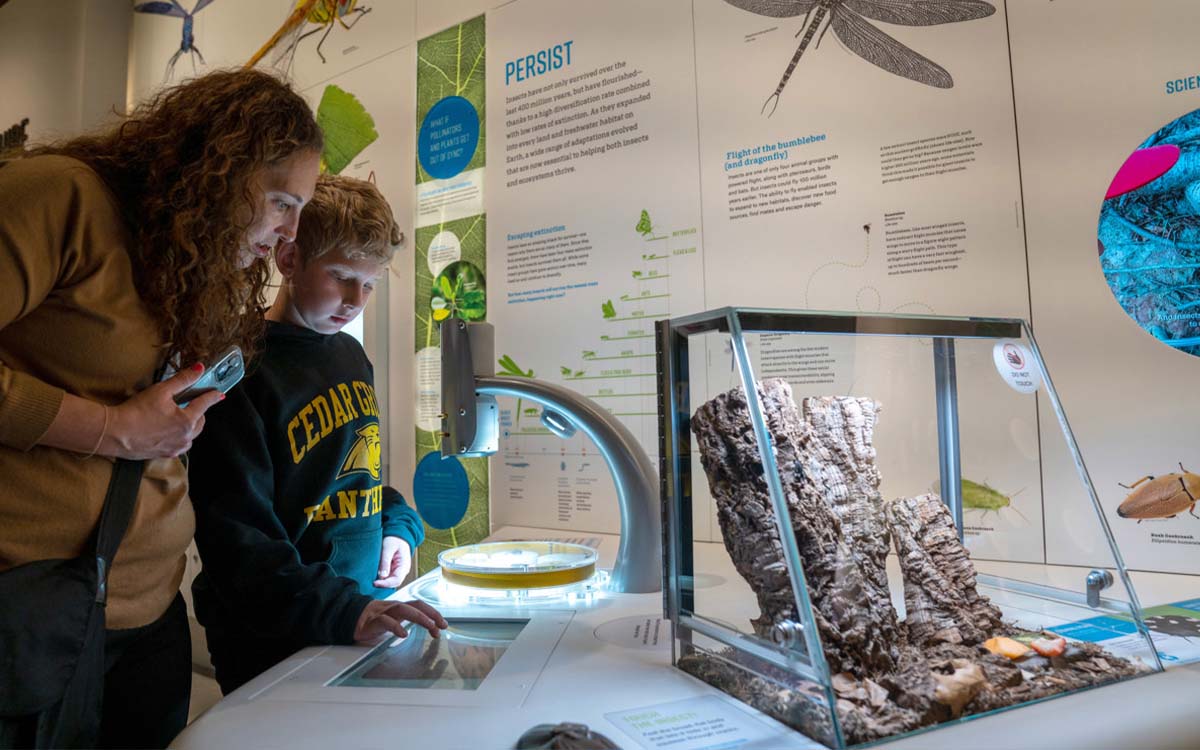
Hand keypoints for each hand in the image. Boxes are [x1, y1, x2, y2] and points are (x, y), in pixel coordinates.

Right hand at [105, 363, 224, 458]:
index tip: (218, 394)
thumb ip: (183, 380)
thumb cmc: (136, 411)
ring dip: (190, 426)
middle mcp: (185, 437)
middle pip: (200, 422)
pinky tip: (169, 432)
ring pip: (191, 436)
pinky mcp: (164, 455)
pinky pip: (179, 446)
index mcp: (187, 421)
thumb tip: (199, 369)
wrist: (114, 433)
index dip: (212, 396)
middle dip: (199, 412)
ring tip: (179, 417)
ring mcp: (175, 448)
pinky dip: (179, 437)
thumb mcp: (161, 390)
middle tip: (192, 403)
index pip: (205, 405)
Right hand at [353, 599, 447, 642]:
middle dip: (431, 614)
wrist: (351, 618)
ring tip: (430, 626)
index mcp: (401, 607)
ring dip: (419, 617)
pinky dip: (396, 627)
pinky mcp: (374, 620)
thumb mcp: (395, 620)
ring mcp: (384, 612)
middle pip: (416, 605)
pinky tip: (403, 634)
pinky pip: (386, 621)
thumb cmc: (375, 620)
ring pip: (404, 610)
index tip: (443, 625)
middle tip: (442, 625)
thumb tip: (430, 628)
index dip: (433, 613)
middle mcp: (395, 607)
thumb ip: (408, 621)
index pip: (420, 606)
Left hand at [373, 536, 411, 588]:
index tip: (375, 583)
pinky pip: (387, 577)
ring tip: (371, 579)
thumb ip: (385, 562)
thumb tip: (382, 576)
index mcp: (404, 565)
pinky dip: (381, 579)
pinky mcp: (393, 570)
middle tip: (371, 583)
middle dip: (382, 585)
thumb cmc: (394, 539)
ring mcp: (398, 571)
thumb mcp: (388, 548)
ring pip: (390, 582)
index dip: (385, 584)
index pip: (396, 580)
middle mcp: (402, 571)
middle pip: (393, 583)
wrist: (398, 535)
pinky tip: (374, 576)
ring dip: (381, 582)